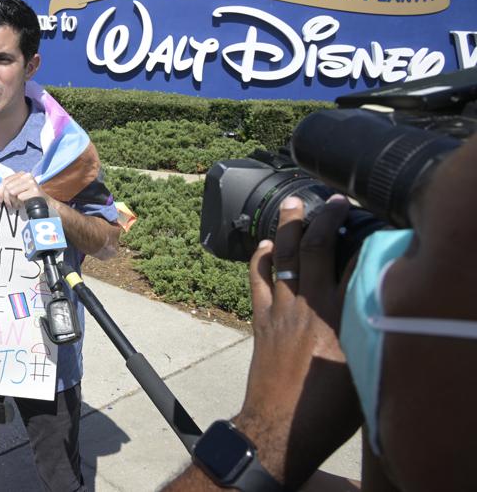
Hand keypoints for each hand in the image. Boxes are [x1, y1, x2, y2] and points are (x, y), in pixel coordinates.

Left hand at [0, 171, 49, 210]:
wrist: (44, 203)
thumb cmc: (29, 197)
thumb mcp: (19, 189)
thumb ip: (9, 187)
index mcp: (22, 174)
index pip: (5, 180)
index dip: (0, 191)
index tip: (0, 200)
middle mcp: (27, 176)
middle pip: (7, 187)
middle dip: (6, 199)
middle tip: (9, 205)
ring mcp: (32, 183)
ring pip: (12, 192)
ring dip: (12, 202)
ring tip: (16, 205)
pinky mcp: (35, 191)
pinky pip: (20, 198)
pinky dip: (19, 204)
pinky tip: (22, 205)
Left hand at [233, 195, 361, 486]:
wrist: (280, 430)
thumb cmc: (329, 411)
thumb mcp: (364, 369)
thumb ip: (367, 331)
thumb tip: (373, 304)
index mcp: (339, 318)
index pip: (351, 262)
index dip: (356, 235)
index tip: (359, 214)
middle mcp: (308, 307)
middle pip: (314, 249)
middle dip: (321, 218)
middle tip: (329, 199)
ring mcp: (280, 312)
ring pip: (281, 258)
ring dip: (285, 229)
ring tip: (290, 205)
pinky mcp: (261, 322)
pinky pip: (257, 281)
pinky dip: (258, 260)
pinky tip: (261, 246)